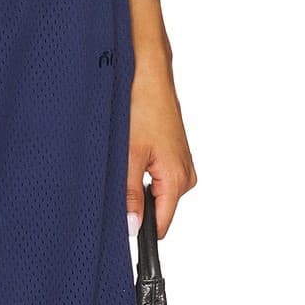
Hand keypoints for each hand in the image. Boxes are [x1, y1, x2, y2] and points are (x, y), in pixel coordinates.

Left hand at [127, 59, 196, 237]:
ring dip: (137, 186)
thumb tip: (131, 228)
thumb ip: (129, 196)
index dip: (140, 231)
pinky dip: (142, 174)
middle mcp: (185, 176)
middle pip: (157, 212)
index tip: (121, 230)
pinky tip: (134, 154)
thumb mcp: (128, 157)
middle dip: (135, 205)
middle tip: (119, 180)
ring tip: (127, 160)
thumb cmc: (142, 105)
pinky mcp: (175, 157)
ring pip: (156, 195)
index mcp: (177, 179)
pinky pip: (157, 180)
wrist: (148, 73)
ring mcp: (181, 166)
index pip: (161, 227)